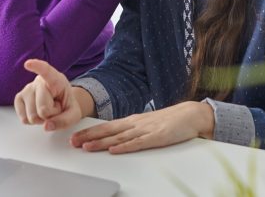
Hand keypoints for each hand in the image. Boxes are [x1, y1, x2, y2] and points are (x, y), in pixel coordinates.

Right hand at [14, 59, 82, 130]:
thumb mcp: (74, 114)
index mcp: (56, 79)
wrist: (60, 103)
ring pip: (32, 116)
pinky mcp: (18, 98)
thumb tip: (47, 126)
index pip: (46, 72)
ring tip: (47, 109)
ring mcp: (27, 89)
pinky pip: (23, 118)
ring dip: (41, 119)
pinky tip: (37, 111)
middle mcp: (39, 81)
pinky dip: (32, 121)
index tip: (28, 64)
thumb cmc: (66, 105)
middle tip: (55, 108)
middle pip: (43, 109)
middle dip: (50, 115)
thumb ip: (65, 121)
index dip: (37, 67)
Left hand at [70, 101, 214, 153]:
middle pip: (108, 130)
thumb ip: (133, 131)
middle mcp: (135, 123)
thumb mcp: (147, 125)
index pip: (107, 126)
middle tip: (73, 142)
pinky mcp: (156, 137)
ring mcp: (145, 130)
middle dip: (89, 137)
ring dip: (101, 143)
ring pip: (119, 137)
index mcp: (133, 121)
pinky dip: (125, 147)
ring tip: (86, 147)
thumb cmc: (170, 121)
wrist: (191, 114)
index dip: (91, 132)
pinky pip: (138, 143)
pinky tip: (114, 150)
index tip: (76, 136)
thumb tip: (117, 138)